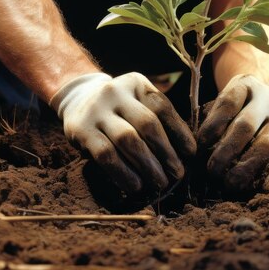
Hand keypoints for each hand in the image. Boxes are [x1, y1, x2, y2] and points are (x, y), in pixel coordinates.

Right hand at [50, 72, 195, 193]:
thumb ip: (158, 120)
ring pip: (127, 140)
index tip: (191, 153)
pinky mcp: (80, 129)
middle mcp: (115, 92)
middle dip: (166, 152)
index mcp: (136, 83)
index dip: (179, 131)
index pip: (162, 107)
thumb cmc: (119, 109)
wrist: (77, 98)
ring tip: (160, 183)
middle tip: (178, 174)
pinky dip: (123, 173)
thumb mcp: (137, 103)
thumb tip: (185, 155)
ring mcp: (95, 109)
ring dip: (147, 166)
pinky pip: (106, 155)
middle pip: (147, 124)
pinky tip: (135, 186)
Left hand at [198, 74, 268, 191]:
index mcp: (246, 85)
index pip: (228, 104)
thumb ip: (212, 119)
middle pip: (246, 126)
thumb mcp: (224, 100)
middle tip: (211, 171)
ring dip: (247, 167)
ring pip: (267, 145)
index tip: (199, 146)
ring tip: (230, 183)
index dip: (212, 126)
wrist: (267, 95)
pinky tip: (264, 189)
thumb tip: (196, 151)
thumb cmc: (237, 105)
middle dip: (226, 152)